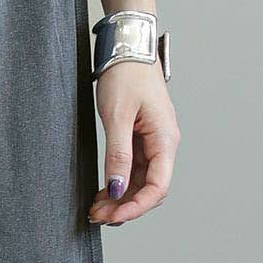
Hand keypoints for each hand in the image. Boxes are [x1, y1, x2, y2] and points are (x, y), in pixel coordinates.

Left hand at [87, 62, 179, 226]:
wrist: (127, 46)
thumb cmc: (126, 73)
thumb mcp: (117, 116)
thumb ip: (118, 155)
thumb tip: (118, 189)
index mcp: (165, 139)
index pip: (158, 186)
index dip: (137, 207)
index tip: (113, 216)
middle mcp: (163, 143)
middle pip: (151, 189)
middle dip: (126, 206)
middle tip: (98, 215)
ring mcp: (153, 141)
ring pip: (141, 181)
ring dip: (122, 198)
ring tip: (97, 208)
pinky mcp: (141, 138)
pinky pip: (134, 169)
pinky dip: (120, 183)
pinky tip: (104, 191)